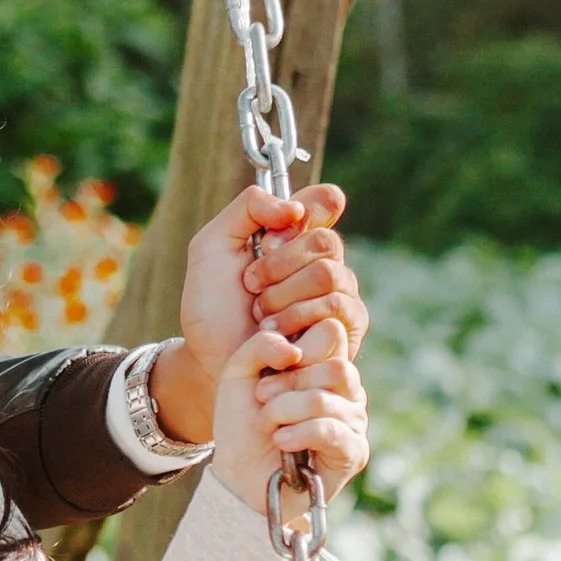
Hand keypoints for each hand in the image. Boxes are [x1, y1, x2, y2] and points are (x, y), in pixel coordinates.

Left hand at [160, 184, 368, 446]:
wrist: (213, 358)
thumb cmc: (212, 305)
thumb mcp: (212, 245)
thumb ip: (248, 208)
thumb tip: (296, 208)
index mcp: (297, 234)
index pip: (325, 201)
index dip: (303, 213)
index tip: (267, 239)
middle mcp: (324, 260)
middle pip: (325, 241)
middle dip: (277, 265)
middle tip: (250, 284)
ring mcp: (340, 292)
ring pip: (329, 275)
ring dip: (282, 296)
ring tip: (259, 315)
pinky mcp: (348, 327)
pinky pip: (337, 307)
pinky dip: (296, 318)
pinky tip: (274, 333)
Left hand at [209, 317, 369, 516]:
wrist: (238, 474)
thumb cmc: (242, 421)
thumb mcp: (238, 372)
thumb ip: (261, 344)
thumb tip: (294, 351)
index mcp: (325, 362)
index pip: (332, 330)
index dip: (297, 344)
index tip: (265, 367)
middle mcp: (347, 388)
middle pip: (335, 367)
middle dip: (287, 384)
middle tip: (261, 398)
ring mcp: (354, 419)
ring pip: (325, 400)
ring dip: (283, 412)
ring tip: (267, 425)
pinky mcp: (355, 451)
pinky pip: (330, 431)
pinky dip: (298, 434)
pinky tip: (281, 441)